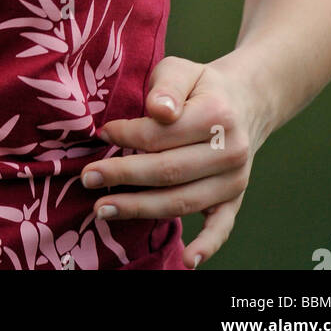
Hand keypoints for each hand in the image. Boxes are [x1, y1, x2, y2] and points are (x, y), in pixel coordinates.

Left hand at [85, 56, 266, 268]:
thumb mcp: (183, 70)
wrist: (243, 102)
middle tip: (87, 178)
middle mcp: (231, 151)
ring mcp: (234, 179)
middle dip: (123, 176)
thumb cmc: (200, 86)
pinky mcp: (234, 199)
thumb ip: (167, 86)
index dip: (128, 136)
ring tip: (103, 209)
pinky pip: (222, 227)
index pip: (162, 134)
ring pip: (183, 201)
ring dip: (141, 209)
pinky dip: (207, 246)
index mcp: (218, 114)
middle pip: (169, 171)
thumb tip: (158, 110)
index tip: (103, 134)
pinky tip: (187, 260)